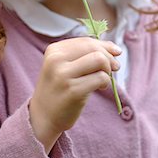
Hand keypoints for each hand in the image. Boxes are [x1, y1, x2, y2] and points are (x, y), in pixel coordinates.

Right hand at [29, 37, 120, 152]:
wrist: (43, 117)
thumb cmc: (59, 89)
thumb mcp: (64, 66)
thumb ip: (85, 54)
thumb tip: (114, 48)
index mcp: (54, 50)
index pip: (86, 41)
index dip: (104, 46)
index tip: (115, 53)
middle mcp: (56, 59)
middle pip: (94, 48)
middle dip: (109, 56)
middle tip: (115, 67)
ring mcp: (63, 75)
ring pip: (99, 60)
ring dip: (108, 69)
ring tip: (104, 78)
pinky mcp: (73, 91)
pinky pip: (100, 78)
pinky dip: (106, 82)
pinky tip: (100, 87)